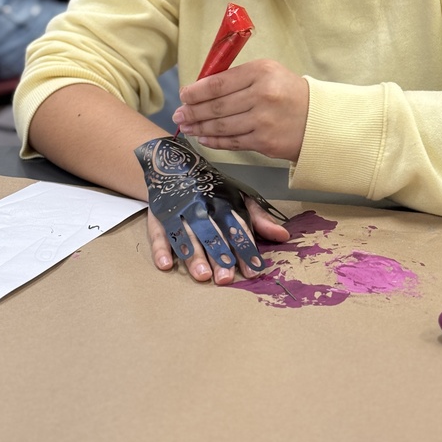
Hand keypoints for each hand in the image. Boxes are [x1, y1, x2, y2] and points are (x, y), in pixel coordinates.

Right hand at [147, 197, 288, 284]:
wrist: (174, 164)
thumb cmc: (213, 188)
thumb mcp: (239, 198)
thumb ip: (259, 219)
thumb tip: (284, 236)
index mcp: (224, 203)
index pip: (237, 228)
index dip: (246, 248)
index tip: (254, 270)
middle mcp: (202, 207)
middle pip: (211, 234)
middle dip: (219, 256)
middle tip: (225, 278)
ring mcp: (178, 212)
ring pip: (186, 235)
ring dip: (193, 256)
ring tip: (202, 275)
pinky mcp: (158, 217)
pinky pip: (158, 234)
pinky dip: (160, 249)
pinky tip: (166, 265)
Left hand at [172, 59, 309, 161]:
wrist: (318, 119)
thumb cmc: (288, 93)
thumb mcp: (268, 73)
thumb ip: (238, 78)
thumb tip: (201, 89)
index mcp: (261, 72)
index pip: (219, 83)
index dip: (196, 91)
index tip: (183, 95)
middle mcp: (262, 95)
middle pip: (216, 106)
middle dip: (193, 111)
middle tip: (178, 114)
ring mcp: (263, 120)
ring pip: (221, 125)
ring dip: (199, 127)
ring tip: (186, 126)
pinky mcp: (264, 141)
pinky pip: (232, 141)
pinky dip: (214, 141)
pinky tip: (203, 138)